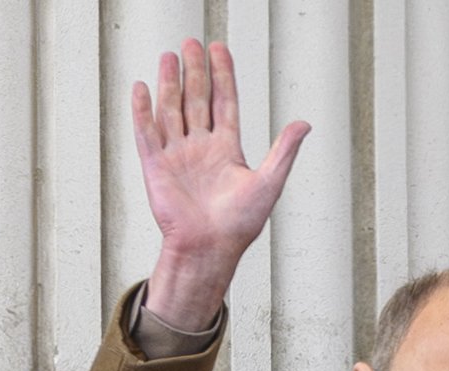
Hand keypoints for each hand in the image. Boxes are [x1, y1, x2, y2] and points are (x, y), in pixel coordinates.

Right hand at [132, 39, 309, 328]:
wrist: (209, 250)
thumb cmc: (239, 226)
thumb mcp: (269, 183)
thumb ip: (284, 151)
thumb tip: (305, 124)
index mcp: (226, 151)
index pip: (223, 103)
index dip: (222, 76)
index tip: (219, 50)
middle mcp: (200, 149)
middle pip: (196, 100)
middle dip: (194, 72)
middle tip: (192, 44)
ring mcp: (177, 156)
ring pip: (171, 110)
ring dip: (170, 83)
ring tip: (169, 56)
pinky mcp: (156, 167)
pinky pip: (147, 133)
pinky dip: (143, 111)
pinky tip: (142, 88)